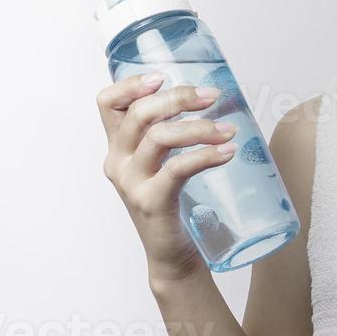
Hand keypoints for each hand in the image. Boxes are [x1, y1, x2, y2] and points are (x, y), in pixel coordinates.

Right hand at [97, 73, 237, 281]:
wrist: (173, 257)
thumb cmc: (175, 204)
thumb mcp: (164, 164)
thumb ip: (173, 136)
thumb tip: (211, 99)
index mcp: (118, 148)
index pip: (107, 104)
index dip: (131, 84)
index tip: (162, 78)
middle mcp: (118, 162)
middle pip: (139, 114)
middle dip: (178, 98)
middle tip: (212, 97)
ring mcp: (132, 183)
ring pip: (159, 137)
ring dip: (198, 127)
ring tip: (228, 130)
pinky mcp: (151, 202)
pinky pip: (177, 168)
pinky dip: (205, 155)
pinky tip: (226, 153)